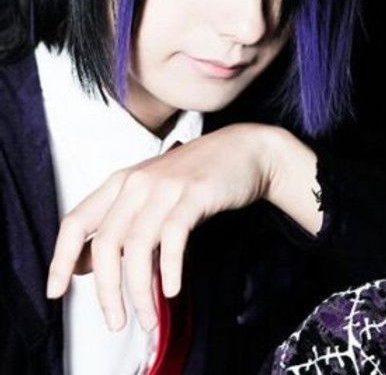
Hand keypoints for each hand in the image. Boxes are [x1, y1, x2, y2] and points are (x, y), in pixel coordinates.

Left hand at [46, 123, 276, 331]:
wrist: (241, 150)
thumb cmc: (195, 178)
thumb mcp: (149, 196)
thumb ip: (119, 224)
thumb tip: (85, 263)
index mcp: (120, 183)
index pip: (75, 221)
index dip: (61, 259)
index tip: (56, 291)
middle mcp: (136, 182)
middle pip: (106, 242)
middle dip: (106, 290)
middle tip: (115, 321)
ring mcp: (165, 186)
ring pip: (137, 245)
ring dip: (139, 290)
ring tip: (147, 318)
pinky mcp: (194, 193)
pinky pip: (173, 237)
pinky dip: (170, 268)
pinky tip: (173, 290)